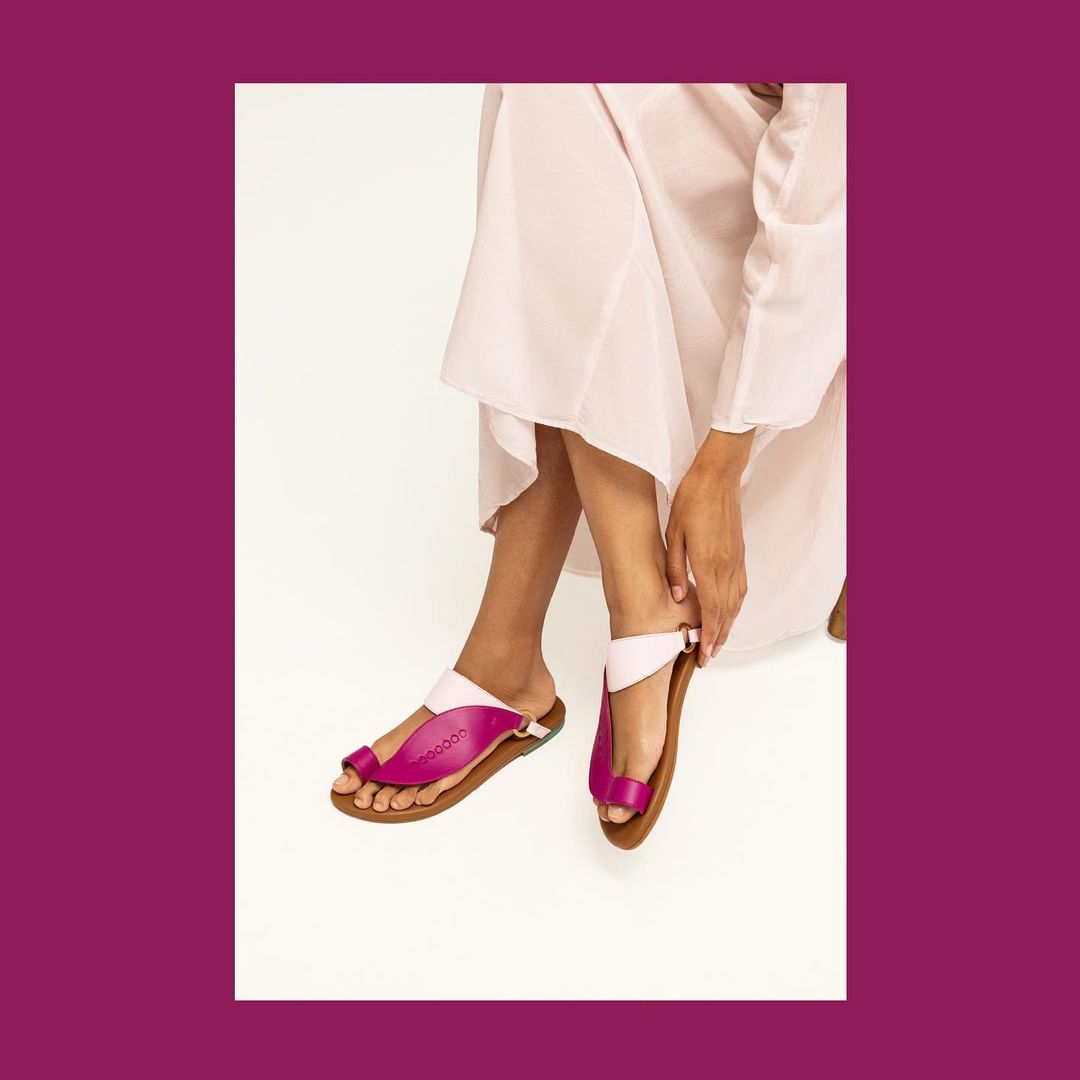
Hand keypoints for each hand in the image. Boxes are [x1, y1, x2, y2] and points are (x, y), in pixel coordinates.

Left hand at [665, 429, 753, 665]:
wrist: (717, 475)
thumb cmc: (691, 500)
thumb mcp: (673, 534)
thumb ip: (676, 569)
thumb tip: (680, 598)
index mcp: (709, 562)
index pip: (713, 610)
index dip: (709, 636)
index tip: (704, 655)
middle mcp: (727, 565)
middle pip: (728, 612)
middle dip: (719, 638)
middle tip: (710, 657)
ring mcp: (737, 559)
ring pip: (737, 602)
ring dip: (729, 624)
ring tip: (719, 641)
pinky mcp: (740, 552)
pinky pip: (741, 587)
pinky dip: (735, 605)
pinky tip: (729, 611)